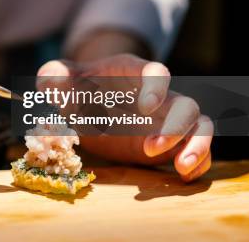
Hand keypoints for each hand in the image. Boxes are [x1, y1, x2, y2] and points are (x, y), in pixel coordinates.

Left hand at [37, 54, 212, 181]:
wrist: (85, 102)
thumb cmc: (75, 85)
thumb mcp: (59, 78)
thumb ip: (53, 77)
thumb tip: (48, 84)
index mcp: (133, 73)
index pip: (155, 71)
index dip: (156, 87)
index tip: (146, 106)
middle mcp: (158, 95)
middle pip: (185, 104)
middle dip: (175, 127)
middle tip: (150, 149)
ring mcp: (167, 119)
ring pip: (200, 126)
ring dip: (197, 146)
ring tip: (181, 169)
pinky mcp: (169, 142)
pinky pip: (197, 148)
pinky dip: (198, 161)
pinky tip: (183, 176)